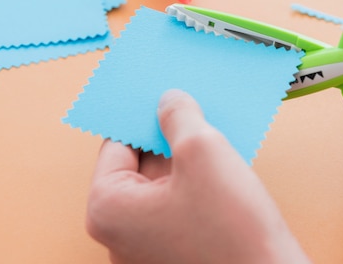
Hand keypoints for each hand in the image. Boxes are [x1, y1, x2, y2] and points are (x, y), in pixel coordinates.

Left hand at [86, 89, 310, 263]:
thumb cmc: (233, 234)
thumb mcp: (203, 151)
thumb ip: (179, 116)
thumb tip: (169, 101)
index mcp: (109, 209)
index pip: (116, 144)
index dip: (142, 115)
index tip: (160, 94)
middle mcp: (122, 234)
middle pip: (141, 165)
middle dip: (167, 135)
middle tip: (191, 107)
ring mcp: (150, 247)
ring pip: (165, 184)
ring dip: (187, 157)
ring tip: (213, 131)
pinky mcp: (178, 253)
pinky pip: (181, 205)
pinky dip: (198, 182)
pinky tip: (223, 162)